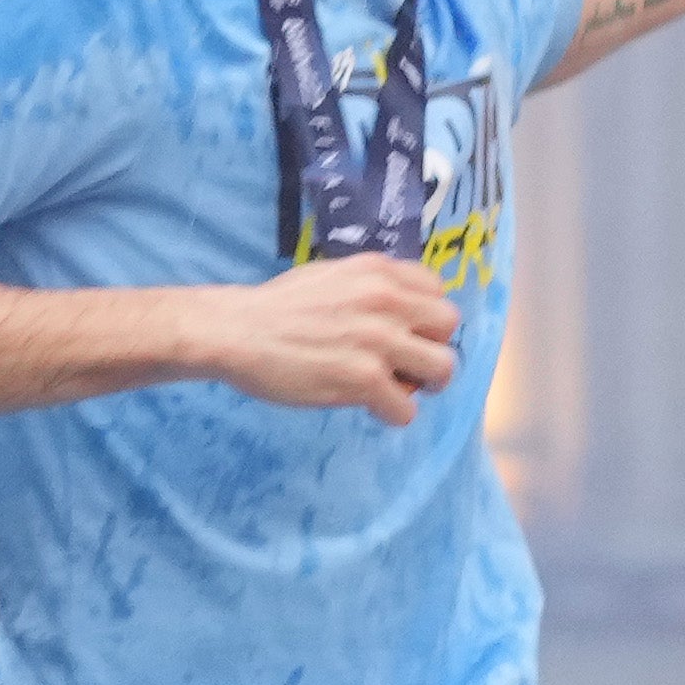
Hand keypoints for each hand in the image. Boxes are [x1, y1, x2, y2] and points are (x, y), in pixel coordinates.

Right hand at [200, 254, 461, 424]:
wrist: (236, 330)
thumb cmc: (277, 307)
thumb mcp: (332, 275)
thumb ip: (373, 287)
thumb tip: (403, 310)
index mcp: (379, 271)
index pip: (438, 291)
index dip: (423, 318)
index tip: (403, 333)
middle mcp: (385, 300)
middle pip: (448, 327)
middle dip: (430, 347)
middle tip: (404, 364)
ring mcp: (377, 340)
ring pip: (442, 369)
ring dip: (421, 384)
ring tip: (393, 388)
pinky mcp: (363, 380)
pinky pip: (406, 408)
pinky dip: (390, 413)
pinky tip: (366, 405)